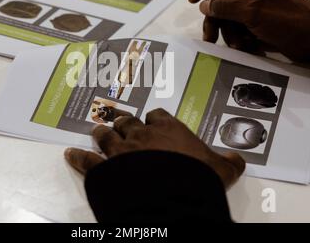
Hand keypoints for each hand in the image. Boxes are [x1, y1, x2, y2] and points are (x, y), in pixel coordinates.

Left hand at [65, 108, 244, 188]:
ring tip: (97, 131)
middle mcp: (141, 134)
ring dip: (101, 133)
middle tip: (121, 124)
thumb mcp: (222, 170)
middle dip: (124, 123)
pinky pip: (87, 161)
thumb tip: (240, 159)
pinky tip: (70, 153)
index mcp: (167, 129)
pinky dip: (77, 157)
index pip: (157, 115)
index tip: (152, 122)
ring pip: (105, 135)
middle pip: (128, 121)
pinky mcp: (104, 169)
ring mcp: (120, 151)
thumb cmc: (196, 177)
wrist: (172, 195)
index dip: (154, 119)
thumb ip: (230, 162)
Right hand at [188, 0, 309, 61]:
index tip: (193, 0)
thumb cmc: (287, 19)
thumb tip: (205, 5)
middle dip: (215, 20)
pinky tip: (249, 47)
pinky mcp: (256, 25)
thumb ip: (225, 6)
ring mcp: (253, 8)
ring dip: (230, 34)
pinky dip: (240, 40)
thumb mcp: (253, 10)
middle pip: (220, 0)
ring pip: (227, 19)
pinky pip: (238, 30)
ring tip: (240, 44)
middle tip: (210, 36)